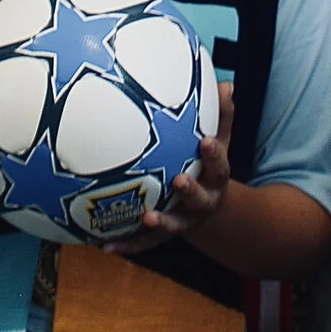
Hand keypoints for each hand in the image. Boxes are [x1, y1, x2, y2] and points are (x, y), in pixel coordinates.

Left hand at [104, 82, 233, 256]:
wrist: (208, 208)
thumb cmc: (205, 164)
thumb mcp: (218, 140)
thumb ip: (220, 115)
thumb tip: (225, 85)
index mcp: (216, 178)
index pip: (220, 165)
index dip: (214, 154)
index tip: (204, 141)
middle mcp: (203, 202)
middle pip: (200, 199)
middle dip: (191, 191)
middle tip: (179, 181)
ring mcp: (183, 220)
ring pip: (174, 225)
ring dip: (161, 222)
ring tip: (146, 216)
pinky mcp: (163, 235)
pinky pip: (144, 242)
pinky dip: (127, 244)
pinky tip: (104, 246)